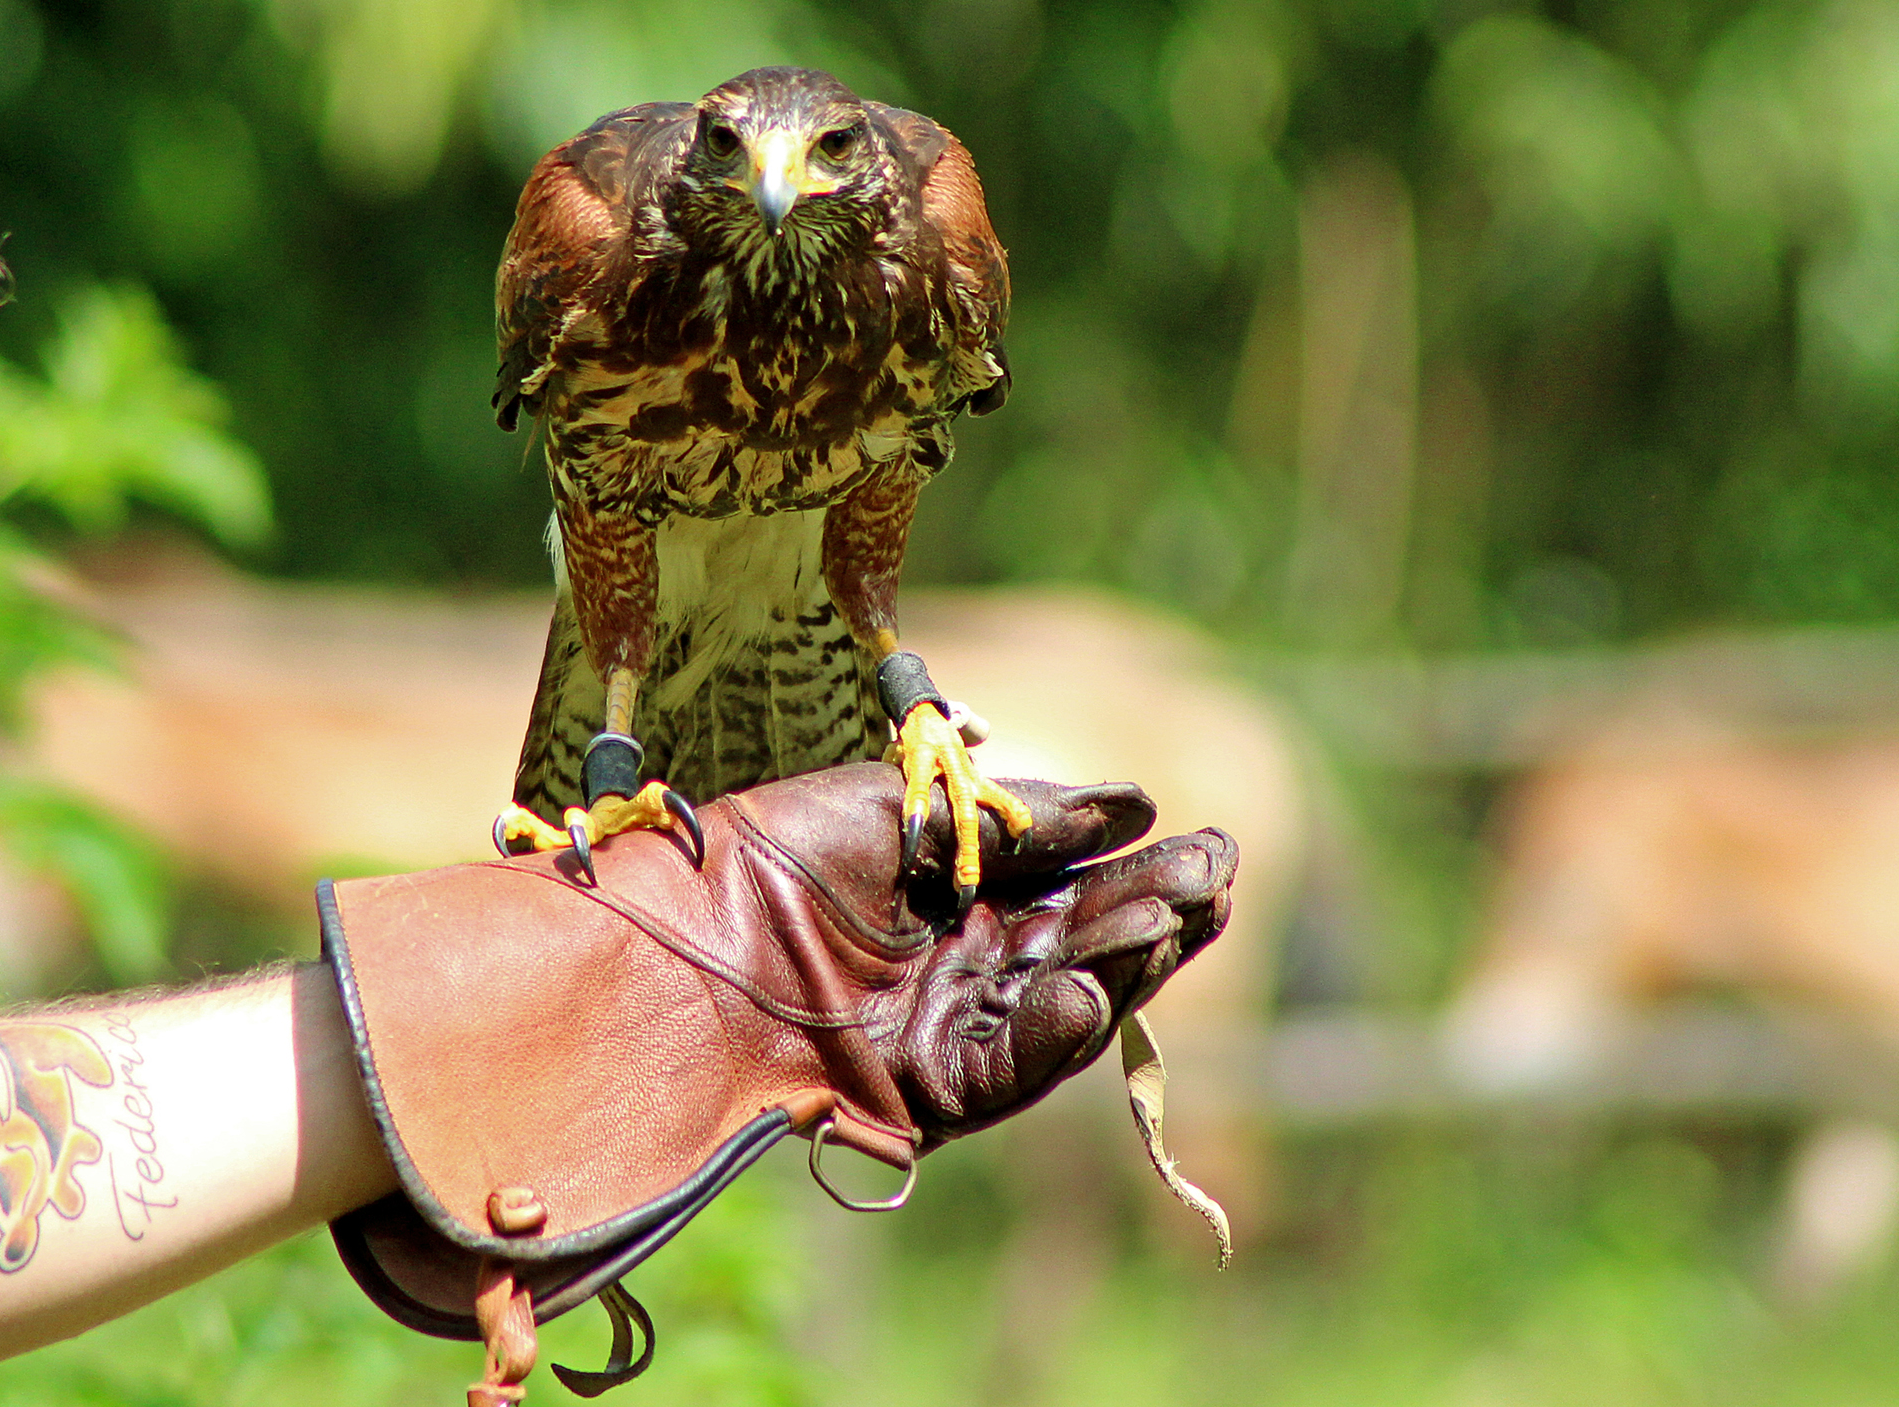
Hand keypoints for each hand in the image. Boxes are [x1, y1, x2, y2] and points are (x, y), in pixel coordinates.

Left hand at [702, 764, 1235, 1154]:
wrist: (679, 937)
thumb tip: (1134, 804)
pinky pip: (1007, 1068)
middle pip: (1085, 948)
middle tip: (1220, 878)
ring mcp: (948, 1033)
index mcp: (955, 898)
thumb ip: (1019, 816)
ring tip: (1174, 918)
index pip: (1073, 890)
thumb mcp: (902, 805)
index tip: (1207, 845)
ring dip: (1122, 966)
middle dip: (1154, 916)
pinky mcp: (926, 1094)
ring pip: (1062, 1006)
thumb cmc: (769, 853)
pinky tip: (1088, 988)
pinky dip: (1052, 1034)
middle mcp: (962, 969)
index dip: (1139, 871)